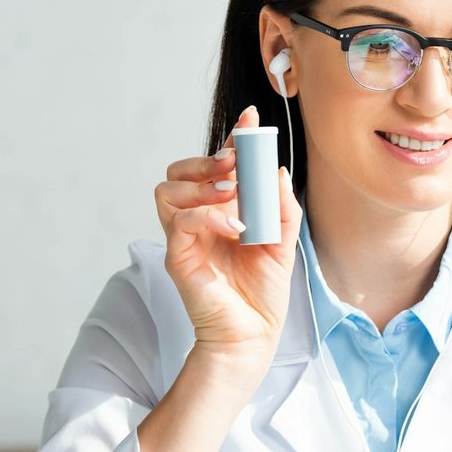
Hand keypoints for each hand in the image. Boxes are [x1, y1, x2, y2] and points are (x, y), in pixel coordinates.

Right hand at [155, 105, 302, 356]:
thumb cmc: (263, 291)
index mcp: (221, 210)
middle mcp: (198, 219)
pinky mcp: (178, 256)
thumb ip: (281, 206)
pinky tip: (236, 227)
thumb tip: (277, 171)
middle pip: (180, 170)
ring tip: (234, 197)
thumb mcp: (283, 240)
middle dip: (208, 159)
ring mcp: (184, 237)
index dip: (230, 138)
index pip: (216, 165)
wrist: (255, 333)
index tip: (250, 119)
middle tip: (235, 164)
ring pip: (168, 189)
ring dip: (202, 185)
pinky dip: (209, 216)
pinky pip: (180, 221)